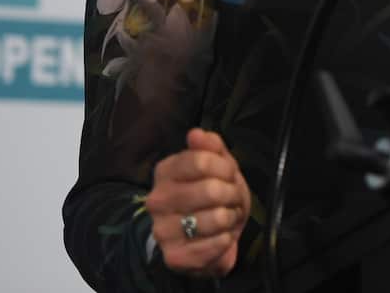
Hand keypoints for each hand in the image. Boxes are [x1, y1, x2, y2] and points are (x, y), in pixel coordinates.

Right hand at [145, 128, 250, 276]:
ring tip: (227, 217)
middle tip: (232, 198)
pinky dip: (226, 240)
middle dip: (232, 194)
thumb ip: (211, 147)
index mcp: (166, 172)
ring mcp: (162, 230)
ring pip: (215, 218)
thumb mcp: (218, 166)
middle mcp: (157, 200)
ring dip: (231, 218)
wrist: (205, 239)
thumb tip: (197, 134)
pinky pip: (214, 245)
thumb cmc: (213, 197)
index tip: (229, 174)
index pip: (201, 161)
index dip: (225, 168)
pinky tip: (221, 237)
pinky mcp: (173, 256)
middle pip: (211, 190)